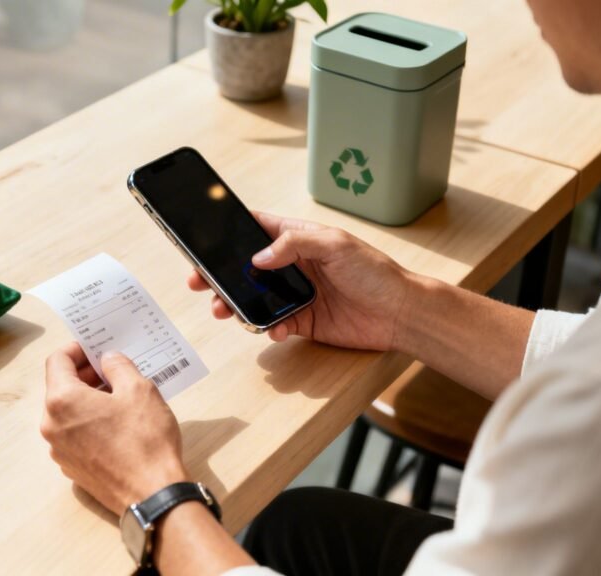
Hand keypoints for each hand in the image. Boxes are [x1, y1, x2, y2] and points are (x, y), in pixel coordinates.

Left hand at [40, 342, 188, 514]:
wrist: (152, 494)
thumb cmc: (145, 439)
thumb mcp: (139, 389)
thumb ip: (118, 366)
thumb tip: (107, 360)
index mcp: (62, 401)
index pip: (57, 361)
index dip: (77, 349)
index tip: (97, 347)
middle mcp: (52, 425)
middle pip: (60, 387)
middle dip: (85, 374)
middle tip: (113, 370)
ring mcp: (60, 450)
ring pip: (67, 412)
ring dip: (88, 398)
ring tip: (119, 396)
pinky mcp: (72, 468)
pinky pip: (74, 435)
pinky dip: (89, 422)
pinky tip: (116, 423)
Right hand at [189, 212, 413, 351]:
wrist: (400, 313)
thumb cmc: (375, 272)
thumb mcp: (335, 245)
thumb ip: (294, 244)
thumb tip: (258, 256)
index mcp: (299, 239)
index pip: (257, 228)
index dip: (230, 230)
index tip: (204, 236)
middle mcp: (294, 265)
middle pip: (246, 267)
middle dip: (219, 275)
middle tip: (200, 282)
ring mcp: (297, 294)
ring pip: (254, 298)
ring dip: (235, 304)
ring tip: (224, 310)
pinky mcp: (303, 321)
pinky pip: (274, 324)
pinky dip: (267, 329)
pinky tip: (272, 330)